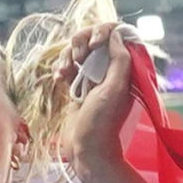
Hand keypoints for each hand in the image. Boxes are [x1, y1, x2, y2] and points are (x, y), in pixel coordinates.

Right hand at [62, 26, 149, 181]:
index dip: (102, 32)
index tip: (94, 44)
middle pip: (94, 39)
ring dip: (68, 55)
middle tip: (79, 58)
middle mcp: (109, 71)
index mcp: (124, 69)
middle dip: (82, 42)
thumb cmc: (102, 122)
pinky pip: (69, 67)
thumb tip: (116, 35)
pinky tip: (59, 78)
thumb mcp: (114, 88)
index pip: (115, 36)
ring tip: (65, 71)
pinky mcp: (77, 87)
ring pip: (79, 51)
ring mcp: (92, 78)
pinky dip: (62, 67)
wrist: (87, 150)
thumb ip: (119, 60)